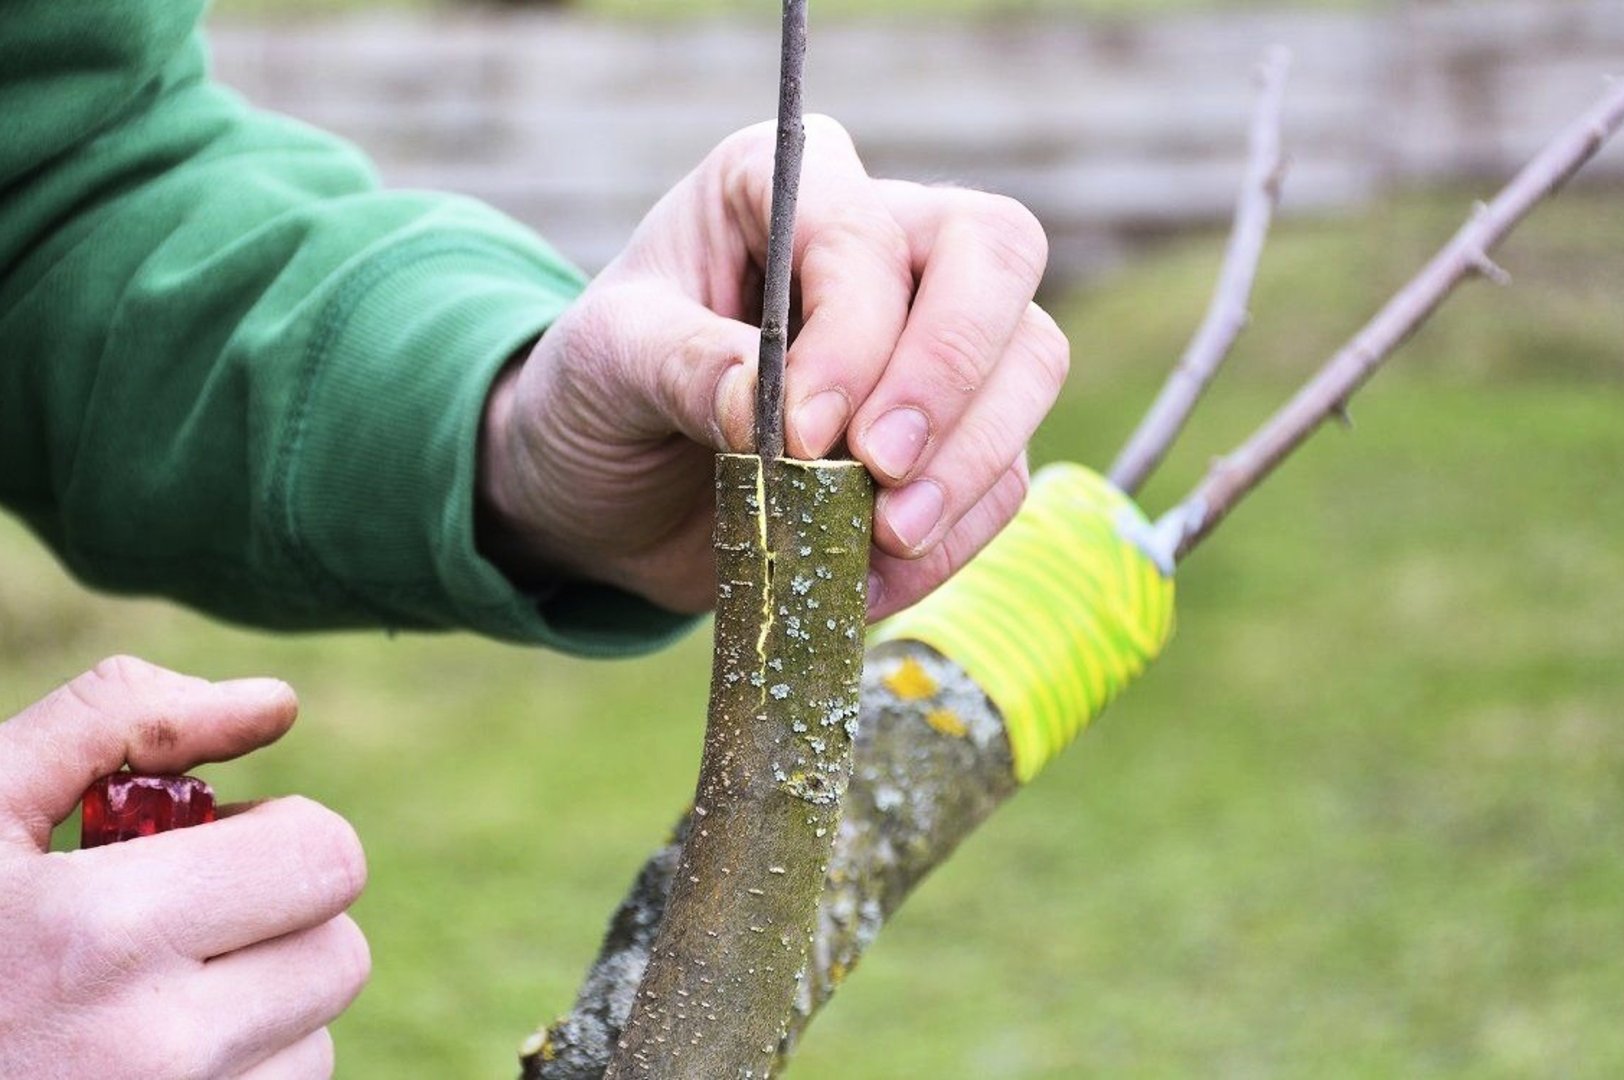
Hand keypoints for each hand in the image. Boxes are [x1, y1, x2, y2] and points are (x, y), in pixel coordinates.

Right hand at [0, 657, 368, 1079]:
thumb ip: (116, 723)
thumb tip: (275, 703)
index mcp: (101, 934)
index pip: (326, 856)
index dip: (278, 833)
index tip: (209, 846)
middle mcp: (152, 1054)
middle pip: (339, 956)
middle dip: (278, 921)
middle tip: (180, 921)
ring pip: (314, 1045)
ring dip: (257, 1012)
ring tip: (138, 1004)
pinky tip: (137, 1067)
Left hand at [479, 116, 1067, 620]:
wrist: (606, 490)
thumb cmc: (597, 394)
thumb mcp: (604, 364)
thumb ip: (683, 367)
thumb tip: (774, 412)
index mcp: (786, 186)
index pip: (869, 233)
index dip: (856, 337)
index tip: (797, 436)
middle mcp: (881, 238)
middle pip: (997, 256)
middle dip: (950, 377)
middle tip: (880, 475)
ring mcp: (932, 335)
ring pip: (1029, 362)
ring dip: (970, 465)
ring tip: (881, 539)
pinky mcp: (952, 433)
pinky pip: (1003, 473)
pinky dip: (954, 536)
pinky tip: (872, 577)